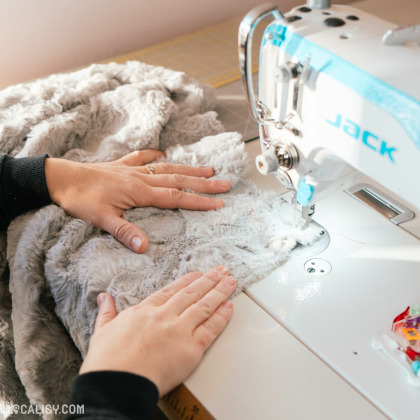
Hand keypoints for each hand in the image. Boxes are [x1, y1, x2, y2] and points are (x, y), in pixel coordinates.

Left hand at [45, 150, 229, 252]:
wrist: (60, 178)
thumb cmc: (80, 199)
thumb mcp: (101, 219)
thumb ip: (125, 232)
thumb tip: (145, 247)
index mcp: (139, 191)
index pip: (176, 197)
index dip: (198, 201)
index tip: (218, 203)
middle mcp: (141, 178)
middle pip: (179, 179)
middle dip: (203, 183)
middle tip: (225, 184)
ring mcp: (132, 169)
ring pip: (167, 167)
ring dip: (188, 169)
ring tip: (207, 170)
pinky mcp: (121, 166)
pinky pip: (142, 158)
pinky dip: (155, 156)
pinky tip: (163, 154)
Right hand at [80, 266, 235, 395]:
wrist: (117, 384)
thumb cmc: (108, 362)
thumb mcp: (102, 331)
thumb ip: (107, 312)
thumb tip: (103, 297)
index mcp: (145, 310)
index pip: (171, 290)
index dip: (187, 281)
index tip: (197, 274)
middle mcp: (165, 316)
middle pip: (192, 293)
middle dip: (209, 280)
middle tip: (222, 270)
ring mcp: (179, 330)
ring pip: (204, 305)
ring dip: (220, 291)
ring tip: (230, 281)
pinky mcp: (191, 349)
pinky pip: (211, 328)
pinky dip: (222, 316)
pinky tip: (229, 306)